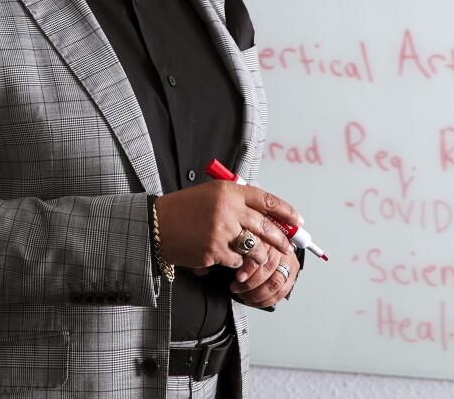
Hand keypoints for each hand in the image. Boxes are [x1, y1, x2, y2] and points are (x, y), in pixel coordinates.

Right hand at [154, 181, 297, 271]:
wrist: (157, 225)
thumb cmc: (183, 210)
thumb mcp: (209, 195)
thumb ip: (235, 201)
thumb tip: (264, 214)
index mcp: (227, 191)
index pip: (266, 200)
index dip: (285, 211)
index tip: (297, 220)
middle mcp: (227, 209)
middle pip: (265, 226)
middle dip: (279, 238)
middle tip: (287, 245)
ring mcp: (222, 231)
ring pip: (253, 247)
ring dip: (257, 254)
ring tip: (256, 256)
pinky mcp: (215, 251)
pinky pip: (236, 261)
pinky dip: (234, 262)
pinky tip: (224, 257)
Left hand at [230, 247, 299, 307]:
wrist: (272, 244)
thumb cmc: (254, 245)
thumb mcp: (246, 242)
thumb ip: (241, 251)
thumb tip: (230, 263)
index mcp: (269, 240)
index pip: (261, 256)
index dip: (249, 269)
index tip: (238, 278)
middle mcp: (281, 251)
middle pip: (268, 270)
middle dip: (250, 284)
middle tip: (236, 288)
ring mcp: (289, 264)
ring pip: (275, 283)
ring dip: (257, 294)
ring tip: (243, 296)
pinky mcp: (292, 276)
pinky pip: (281, 293)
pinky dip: (266, 301)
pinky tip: (254, 301)